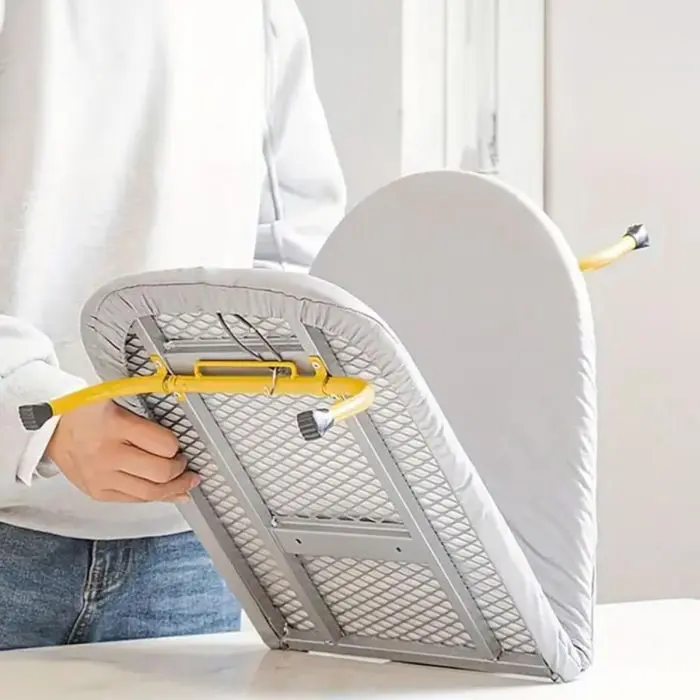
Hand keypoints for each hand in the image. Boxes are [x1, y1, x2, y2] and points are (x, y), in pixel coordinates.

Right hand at [45, 401, 199, 502]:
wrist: (52, 429)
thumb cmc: (89, 413)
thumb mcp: (118, 403)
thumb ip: (147, 422)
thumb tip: (178, 443)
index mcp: (116, 425)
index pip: (164, 444)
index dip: (178, 445)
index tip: (180, 444)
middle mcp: (109, 454)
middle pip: (161, 472)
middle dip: (181, 470)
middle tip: (186, 464)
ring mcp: (102, 477)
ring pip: (150, 493)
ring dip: (175, 489)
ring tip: (186, 483)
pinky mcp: (98, 493)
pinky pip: (135, 500)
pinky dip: (156, 498)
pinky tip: (169, 494)